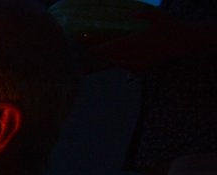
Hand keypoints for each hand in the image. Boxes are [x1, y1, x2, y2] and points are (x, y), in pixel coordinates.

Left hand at [88, 8, 211, 74]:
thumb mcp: (159, 17)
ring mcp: (139, 63)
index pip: (113, 46)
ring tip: (95, 57)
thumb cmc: (171, 27)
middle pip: (111, 57)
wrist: (184, 43)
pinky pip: (127, 68)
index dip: (98, 48)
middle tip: (85, 51)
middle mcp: (136, 54)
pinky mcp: (143, 68)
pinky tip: (114, 63)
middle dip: (98, 54)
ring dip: (106, 60)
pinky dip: (119, 65)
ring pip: (117, 64)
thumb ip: (145, 14)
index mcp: (138, 41)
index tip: (86, 47)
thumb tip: (133, 12)